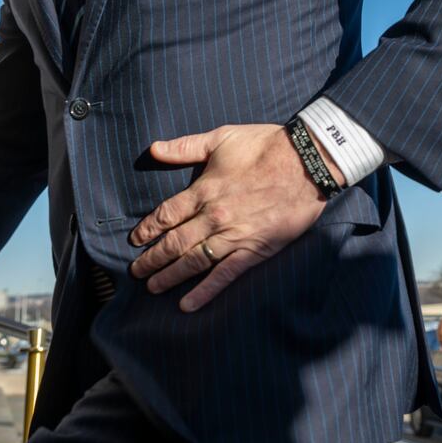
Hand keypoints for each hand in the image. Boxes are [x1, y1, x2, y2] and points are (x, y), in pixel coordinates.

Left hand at [129, 122, 342, 310]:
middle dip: (151, 259)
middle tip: (136, 271)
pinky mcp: (253, 250)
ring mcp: (233, 235)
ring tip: (153, 287)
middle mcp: (214, 216)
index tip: (136, 239)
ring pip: (193, 261)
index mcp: (204, 190)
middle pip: (173, 242)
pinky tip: (187, 305)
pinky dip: (204, 292)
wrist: (306, 162)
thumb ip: (185, 146)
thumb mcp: (222, 137)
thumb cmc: (264, 146)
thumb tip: (153, 149)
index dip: (148, 228)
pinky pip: (224, 275)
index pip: (166, 214)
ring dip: (169, 276)